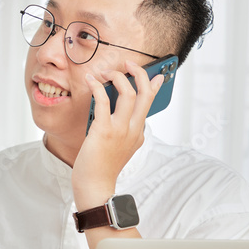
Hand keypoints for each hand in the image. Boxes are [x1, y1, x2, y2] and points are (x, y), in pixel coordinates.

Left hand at [72, 60, 164, 206]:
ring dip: (117, 77)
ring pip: (128, 93)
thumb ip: (123, 130)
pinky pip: (103, 100)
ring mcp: (120, 130)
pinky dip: (97, 86)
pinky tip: (90, 80)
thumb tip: (116, 110)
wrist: (95, 185)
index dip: (154, 86)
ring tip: (105, 72)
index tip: (157, 75)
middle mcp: (134, 130)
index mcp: (138, 133)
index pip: (150, 104)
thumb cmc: (102, 167)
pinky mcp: (104, 130)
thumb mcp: (119, 147)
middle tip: (129, 63)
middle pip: (145, 94)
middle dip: (139, 74)